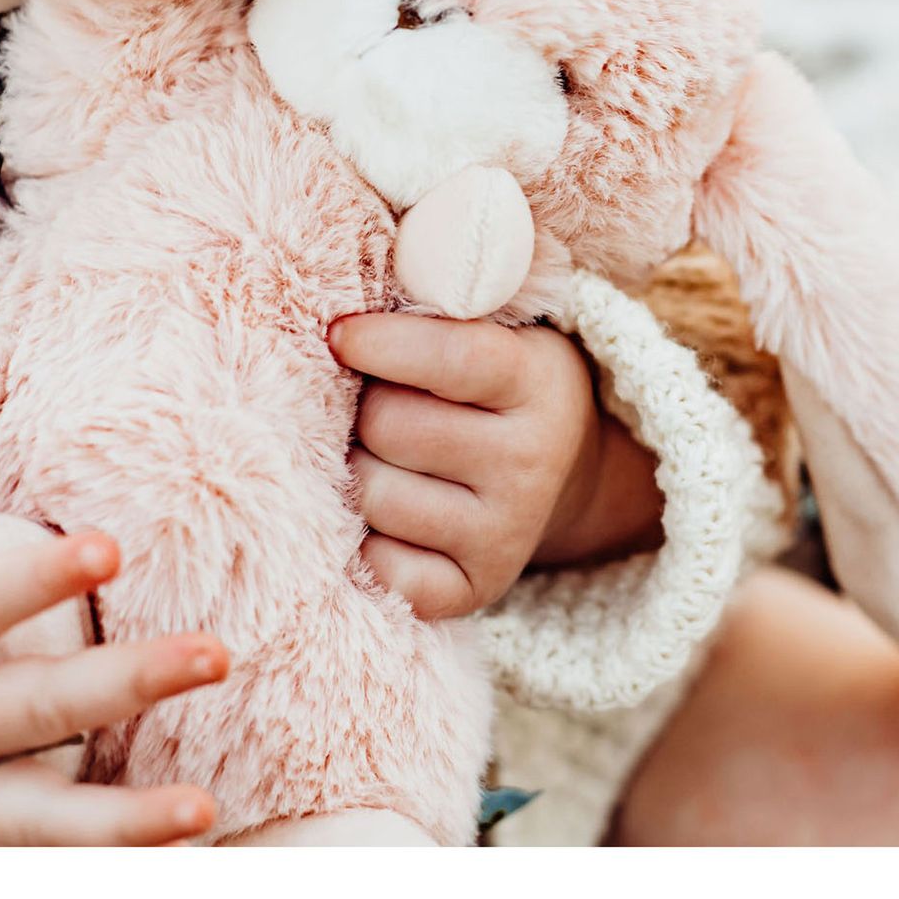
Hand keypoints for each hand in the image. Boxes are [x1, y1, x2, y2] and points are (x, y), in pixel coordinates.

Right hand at [0, 424, 225, 845]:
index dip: (40, 579)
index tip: (109, 547)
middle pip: (35, 708)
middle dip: (128, 682)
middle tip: (215, 654)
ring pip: (39, 816)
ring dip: (126, 819)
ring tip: (204, 809)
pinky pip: (37, 854)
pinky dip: (100, 857)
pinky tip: (177, 848)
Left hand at [328, 314, 603, 619]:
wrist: (559, 470)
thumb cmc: (494, 384)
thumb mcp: (491, 329)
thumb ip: (433, 308)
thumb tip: (340, 318)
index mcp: (537, 382)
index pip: (450, 358)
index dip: (379, 344)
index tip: (338, 335)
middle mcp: (530, 463)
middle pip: (390, 426)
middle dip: (365, 409)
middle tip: (377, 404)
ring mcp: (506, 534)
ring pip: (373, 494)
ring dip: (357, 469)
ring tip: (381, 455)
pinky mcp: (476, 590)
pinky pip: (380, 566)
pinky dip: (365, 539)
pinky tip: (385, 511)